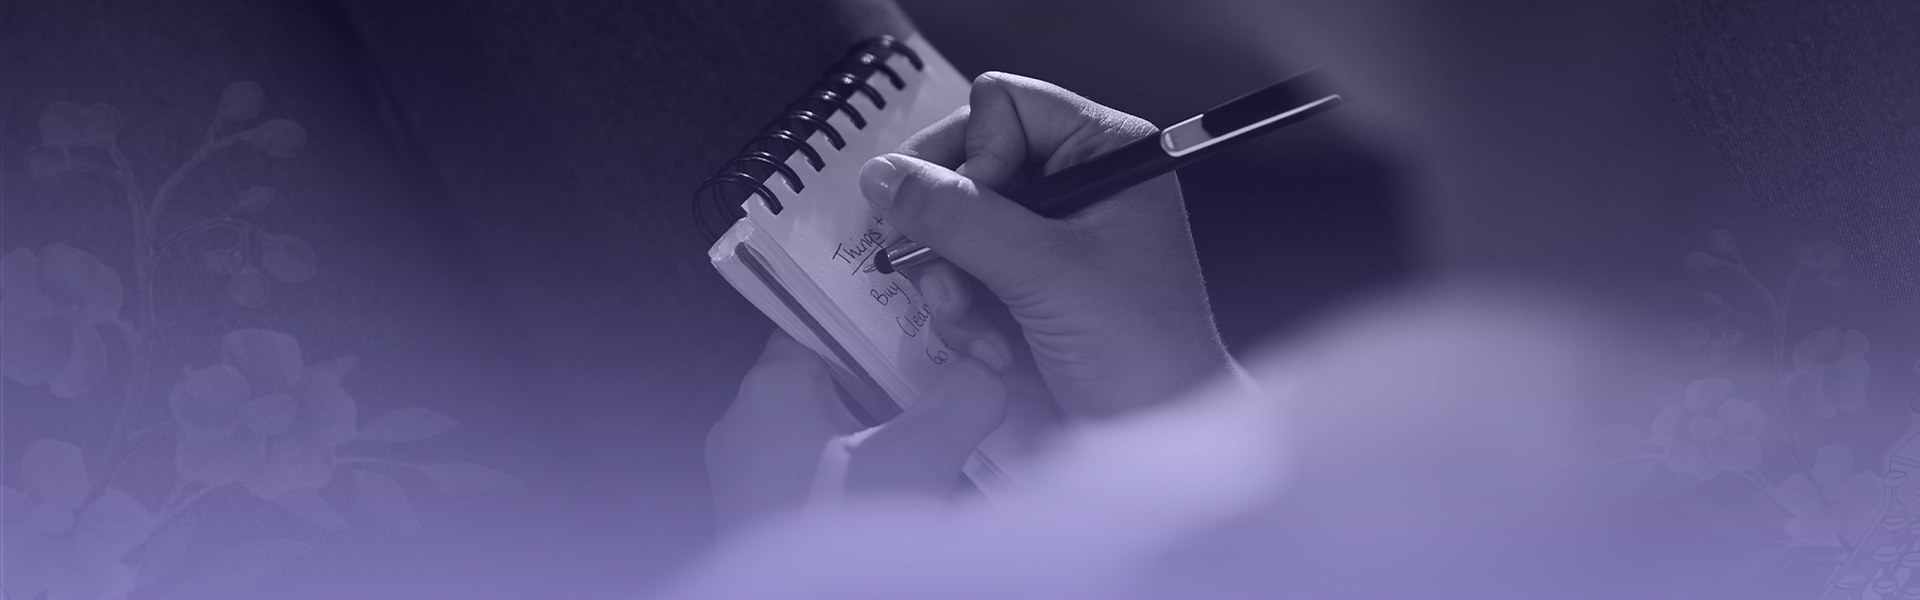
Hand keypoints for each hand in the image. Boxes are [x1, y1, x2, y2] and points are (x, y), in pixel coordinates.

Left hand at [705, 330, 1008, 531]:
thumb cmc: (830, 536)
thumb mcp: (918, 457)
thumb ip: (964, 397)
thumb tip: (986, 371)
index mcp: (771, 389)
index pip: (822, 317)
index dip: (876, 314)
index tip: (923, 318)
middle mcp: (751, 426)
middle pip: (838, 375)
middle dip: (897, 383)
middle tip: (948, 386)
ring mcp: (755, 477)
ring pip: (836, 429)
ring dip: (888, 435)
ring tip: (941, 446)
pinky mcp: (771, 518)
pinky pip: (826, 475)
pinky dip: (868, 476)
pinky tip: (911, 493)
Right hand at [860, 73, 1232, 417]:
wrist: (1157, 435)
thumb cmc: (1142, 351)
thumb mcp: (1044, 272)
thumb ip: (959, 216)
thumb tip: (887, 177)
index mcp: (1105, 151)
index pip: (1001, 104)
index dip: (975, 155)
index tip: (978, 212)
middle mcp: (1076, 183)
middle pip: (966, 165)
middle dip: (950, 232)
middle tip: (950, 273)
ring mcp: (1048, 235)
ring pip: (952, 225)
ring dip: (953, 284)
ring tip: (984, 327)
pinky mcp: (1026, 282)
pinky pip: (959, 273)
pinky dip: (964, 315)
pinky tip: (996, 348)